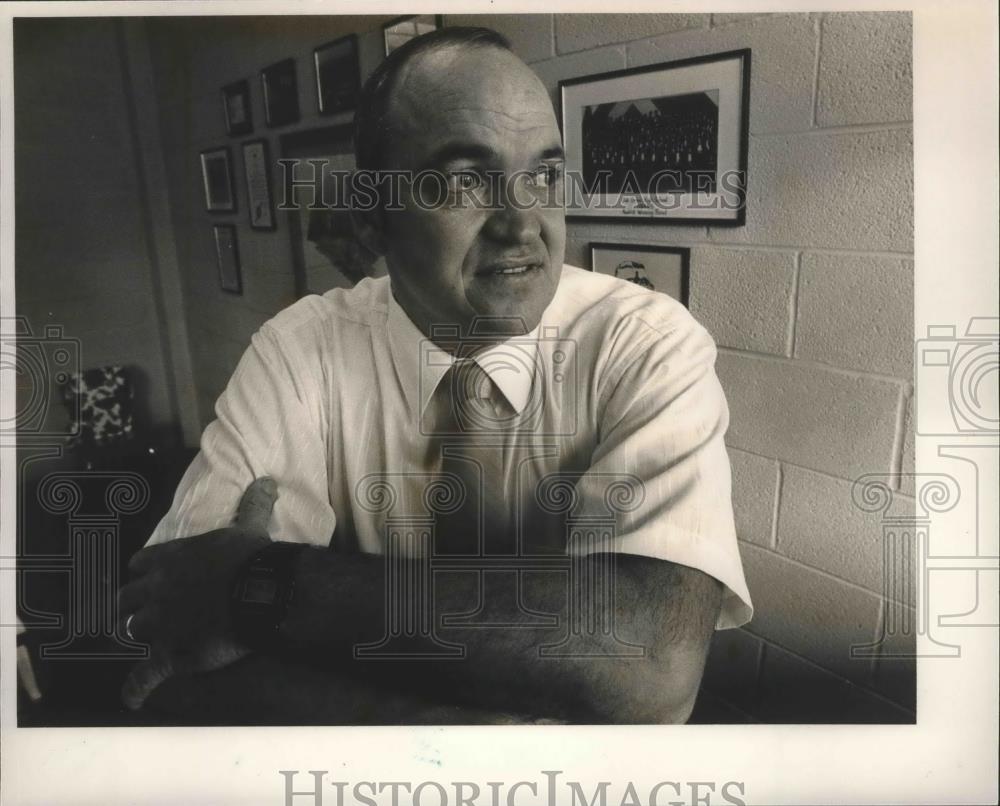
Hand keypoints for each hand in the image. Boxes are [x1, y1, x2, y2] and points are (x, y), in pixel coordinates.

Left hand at [118, 477, 277, 709]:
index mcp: (171, 559)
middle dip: (129, 606)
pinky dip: (136, 687)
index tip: (146, 575)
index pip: (142, 563)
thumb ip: (251, 506)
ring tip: (143, 645)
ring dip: (138, 637)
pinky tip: (133, 697)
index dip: (143, 571)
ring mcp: (159, 624)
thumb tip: (266, 482)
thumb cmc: (250, 558)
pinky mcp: (168, 655)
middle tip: (134, 613)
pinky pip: (144, 675)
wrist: (258, 592)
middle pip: (127, 600)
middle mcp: (157, 590)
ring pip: (134, 632)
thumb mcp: (248, 527)